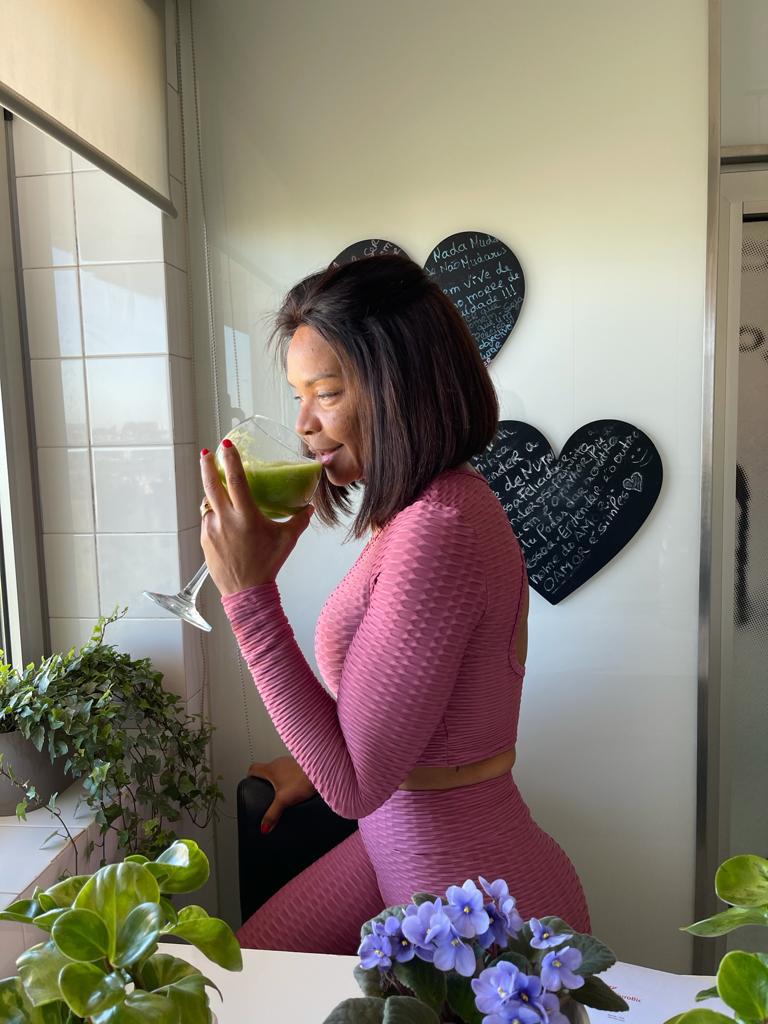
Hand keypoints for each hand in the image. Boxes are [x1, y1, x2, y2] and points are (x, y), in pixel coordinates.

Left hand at [200, 442, 313, 595]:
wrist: (246, 592)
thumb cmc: (268, 565)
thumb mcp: (287, 540)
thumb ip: (299, 521)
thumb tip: (309, 508)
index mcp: (246, 517)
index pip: (236, 481)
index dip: (231, 460)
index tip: (226, 446)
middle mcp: (226, 520)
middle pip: (211, 485)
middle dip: (207, 466)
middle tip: (207, 453)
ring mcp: (212, 530)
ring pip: (209, 503)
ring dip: (214, 495)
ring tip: (223, 495)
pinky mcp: (205, 540)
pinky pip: (208, 520)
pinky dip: (215, 515)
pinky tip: (225, 521)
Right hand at [248, 755, 316, 832]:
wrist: (323, 771)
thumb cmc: (304, 779)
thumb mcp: (284, 800)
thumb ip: (273, 814)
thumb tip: (264, 826)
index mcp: (271, 768)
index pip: (253, 768)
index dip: (249, 776)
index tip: (249, 782)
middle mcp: (280, 762)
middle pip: (266, 768)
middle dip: (265, 779)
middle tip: (265, 790)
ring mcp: (291, 762)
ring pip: (279, 768)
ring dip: (278, 777)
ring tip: (280, 791)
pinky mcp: (301, 764)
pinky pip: (291, 770)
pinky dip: (289, 777)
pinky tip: (295, 787)